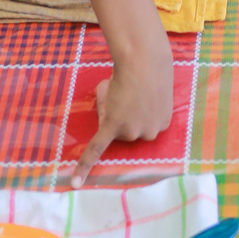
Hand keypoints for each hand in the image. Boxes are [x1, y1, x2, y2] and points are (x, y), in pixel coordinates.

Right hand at [72, 48, 173, 183]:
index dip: (135, 109)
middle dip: (123, 113)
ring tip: (115, 88)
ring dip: (109, 111)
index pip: (143, 125)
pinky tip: (75, 181)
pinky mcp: (113, 127)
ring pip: (112, 128)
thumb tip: (126, 107)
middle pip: (128, 130)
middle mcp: (149, 133)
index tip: (138, 94)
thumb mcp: (155, 90)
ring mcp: (131, 131)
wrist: (143, 57)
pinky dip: (84, 166)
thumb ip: (145, 105)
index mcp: (163, 124)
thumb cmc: (151, 66)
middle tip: (124, 89)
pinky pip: (96, 148)